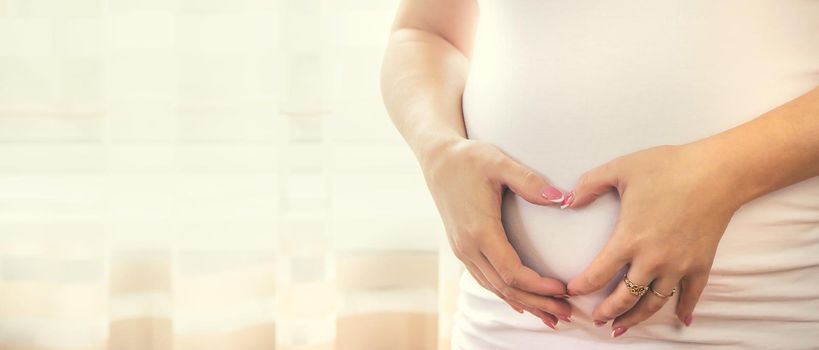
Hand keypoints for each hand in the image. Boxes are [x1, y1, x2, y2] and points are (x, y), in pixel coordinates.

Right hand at [421, 138, 572, 327]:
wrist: (436, 158)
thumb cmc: (469, 159)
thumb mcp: (499, 163)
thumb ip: (530, 182)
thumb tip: (561, 199)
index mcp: (480, 231)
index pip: (512, 272)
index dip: (539, 286)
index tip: (564, 289)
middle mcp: (468, 247)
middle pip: (505, 287)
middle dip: (537, 303)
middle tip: (566, 314)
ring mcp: (462, 250)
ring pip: (494, 287)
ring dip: (523, 303)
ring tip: (550, 315)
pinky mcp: (462, 247)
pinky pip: (485, 279)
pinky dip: (505, 294)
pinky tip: (521, 302)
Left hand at [564, 143, 742, 335]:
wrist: (717, 172)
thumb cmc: (668, 167)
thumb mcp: (620, 168)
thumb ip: (589, 184)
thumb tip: (567, 201)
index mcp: (629, 239)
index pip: (598, 274)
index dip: (582, 286)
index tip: (571, 291)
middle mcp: (652, 259)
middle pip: (625, 297)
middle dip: (608, 311)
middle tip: (597, 320)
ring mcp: (679, 265)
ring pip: (654, 302)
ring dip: (636, 317)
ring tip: (623, 327)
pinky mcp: (701, 264)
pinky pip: (691, 294)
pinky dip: (685, 308)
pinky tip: (680, 320)